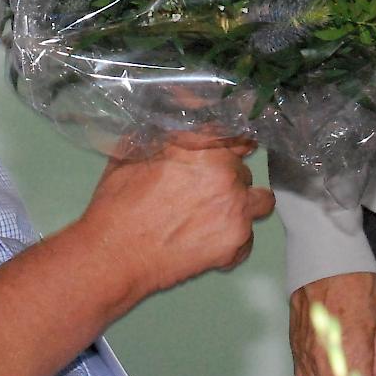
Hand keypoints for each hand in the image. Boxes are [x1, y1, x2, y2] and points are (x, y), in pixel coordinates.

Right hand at [80, 133, 274, 299]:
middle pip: (244, 170)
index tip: (233, 150)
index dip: (233, 144)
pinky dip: (233, 240)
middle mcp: (227, 174)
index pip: (237, 135)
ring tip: (218, 216)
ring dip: (244, 205)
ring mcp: (236, 210)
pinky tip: (208, 242)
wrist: (114, 254)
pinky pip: (249, 238)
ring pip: (261, 201)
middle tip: (203, 193)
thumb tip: (176, 121)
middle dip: (228, 179)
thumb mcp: (134, 154)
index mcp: (203, 146)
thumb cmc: (117, 204)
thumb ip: (163, 136)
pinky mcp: (236, 243)